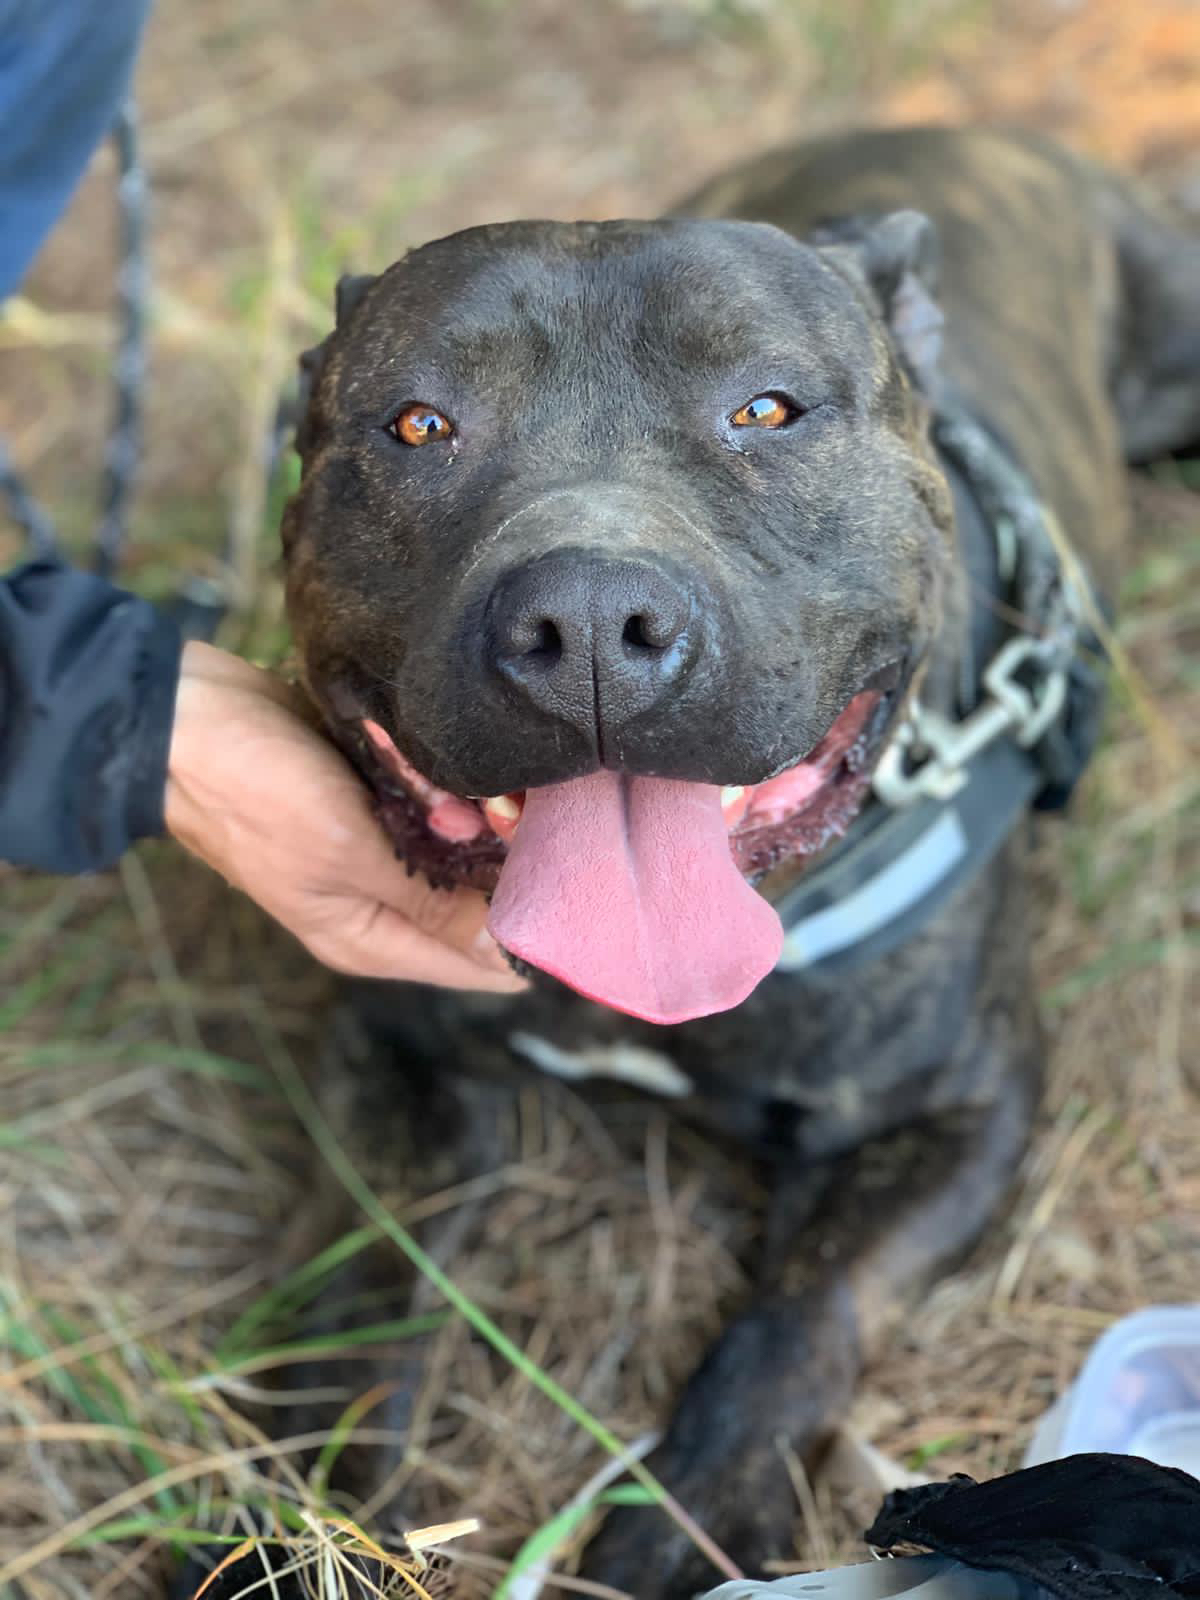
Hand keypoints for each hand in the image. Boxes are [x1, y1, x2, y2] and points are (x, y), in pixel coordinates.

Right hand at [165, 641, 524, 992]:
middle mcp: (379, 904)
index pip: (480, 966)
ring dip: (480, 816)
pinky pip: (436, 801)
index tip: (577, 889)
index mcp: (371, 939)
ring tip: (481, 784)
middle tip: (516, 816)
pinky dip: (451, 782)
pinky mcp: (371, 798)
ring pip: (465, 848)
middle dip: (508, 865)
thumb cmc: (256, 793)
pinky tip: (452, 759)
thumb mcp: (350, 854)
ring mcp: (375, 849)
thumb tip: (506, 951)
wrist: (183, 716)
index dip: (533, 937)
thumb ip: (430, 900)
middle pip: (480, 904)